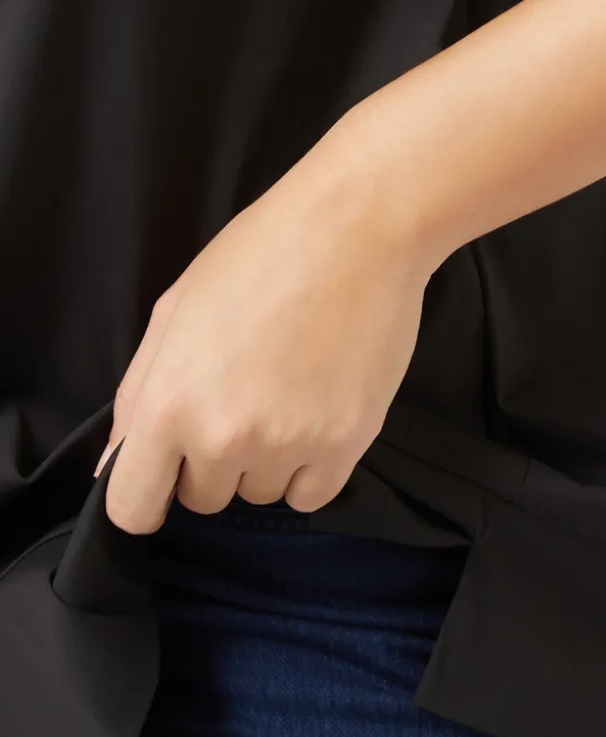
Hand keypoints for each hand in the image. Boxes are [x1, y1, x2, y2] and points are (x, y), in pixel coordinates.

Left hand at [95, 127, 437, 532]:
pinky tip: (317, 415)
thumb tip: (117, 463)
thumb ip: (138, 393)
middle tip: (243, 397)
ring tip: (288, 392)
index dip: (145, 495)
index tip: (164, 477)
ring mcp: (288, 444)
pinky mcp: (347, 443)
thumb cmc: (261, 253)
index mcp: (169, 404)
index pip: (133, 508)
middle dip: (212, 460)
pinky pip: (312, 495)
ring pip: (260, 494)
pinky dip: (311, 468)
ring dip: (266, 460)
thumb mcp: (175, 309)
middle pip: (202, 499)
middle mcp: (224, 437)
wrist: (358, 228)